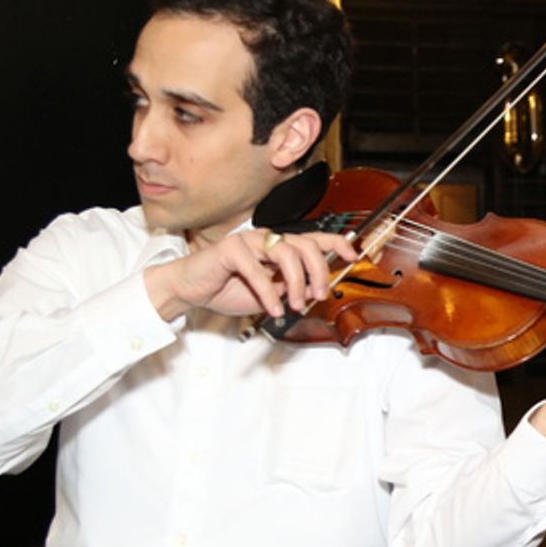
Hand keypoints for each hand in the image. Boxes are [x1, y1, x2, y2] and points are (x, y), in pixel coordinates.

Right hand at [144, 229, 357, 320]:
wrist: (191, 290)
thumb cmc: (227, 288)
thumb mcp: (269, 295)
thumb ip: (291, 290)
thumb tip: (314, 291)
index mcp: (279, 246)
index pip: (314, 237)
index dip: (336, 242)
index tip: (354, 254)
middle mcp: (267, 238)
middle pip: (306, 245)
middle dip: (318, 271)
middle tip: (319, 295)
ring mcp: (249, 240)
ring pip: (286, 253)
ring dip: (296, 283)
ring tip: (295, 305)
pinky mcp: (231, 249)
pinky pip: (257, 270)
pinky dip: (269, 293)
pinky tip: (273, 309)